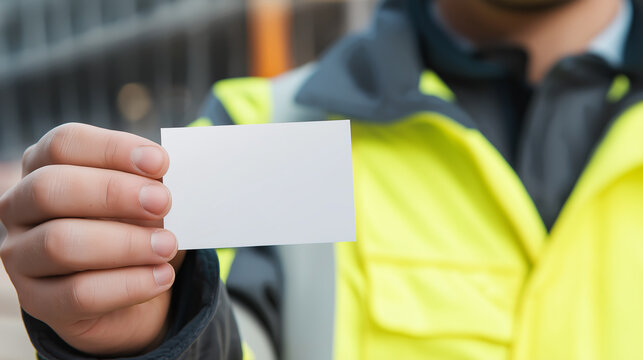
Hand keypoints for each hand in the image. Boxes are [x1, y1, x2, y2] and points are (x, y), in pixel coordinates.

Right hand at [0, 123, 184, 355]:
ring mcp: (21, 256)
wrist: (133, 286)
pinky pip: (79, 294)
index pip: (64, 144)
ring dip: (125, 243)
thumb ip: (149, 186)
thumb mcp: (145, 199)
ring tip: (168, 245)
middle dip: (113, 193)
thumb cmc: (136, 226)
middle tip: (163, 202)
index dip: (112, 149)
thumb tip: (166, 184)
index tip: (161, 162)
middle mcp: (20, 207)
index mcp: (43, 166)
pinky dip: (128, 285)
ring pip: (60, 243)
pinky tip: (162, 277)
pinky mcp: (38, 301)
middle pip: (50, 188)